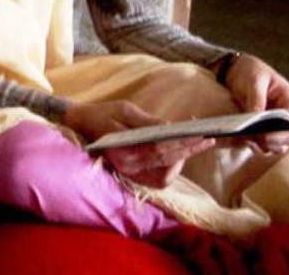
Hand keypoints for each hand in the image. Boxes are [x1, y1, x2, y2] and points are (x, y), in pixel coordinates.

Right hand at [63, 100, 215, 187]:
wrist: (81, 124)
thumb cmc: (102, 113)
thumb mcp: (124, 110)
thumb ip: (148, 121)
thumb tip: (172, 127)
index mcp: (123, 149)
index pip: (159, 149)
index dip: (182, 143)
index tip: (200, 134)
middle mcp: (126, 166)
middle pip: (165, 162)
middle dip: (189, 151)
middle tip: (208, 139)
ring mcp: (129, 172)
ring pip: (164, 175)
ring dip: (181, 161)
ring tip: (196, 145)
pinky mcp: (132, 173)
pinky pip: (157, 178)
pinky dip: (171, 168)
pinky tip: (181, 153)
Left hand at [221, 53, 288, 152]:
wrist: (235, 69)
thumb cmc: (249, 70)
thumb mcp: (254, 81)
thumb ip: (256, 100)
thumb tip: (257, 121)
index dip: (280, 133)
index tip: (265, 137)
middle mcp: (286, 116)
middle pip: (286, 138)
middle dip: (271, 142)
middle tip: (253, 140)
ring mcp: (275, 124)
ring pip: (275, 144)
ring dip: (263, 146)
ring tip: (248, 141)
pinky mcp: (262, 129)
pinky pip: (262, 143)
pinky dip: (255, 145)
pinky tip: (244, 141)